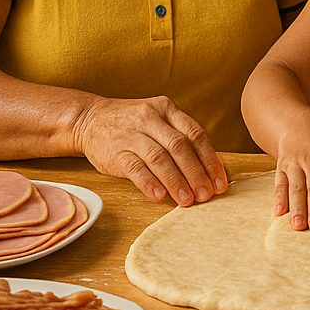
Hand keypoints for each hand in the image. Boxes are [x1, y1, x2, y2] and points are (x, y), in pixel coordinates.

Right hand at [73, 95, 228, 206]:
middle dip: (196, 173)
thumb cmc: (132, 125)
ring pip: (159, 158)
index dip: (210, 159)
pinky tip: (159, 196)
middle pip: (180, 147)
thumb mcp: (158, 121)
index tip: (220, 182)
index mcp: (167, 109)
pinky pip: (135, 168)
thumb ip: (180, 138)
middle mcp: (151, 118)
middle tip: (206, 195)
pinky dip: (149, 183)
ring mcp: (131, 134)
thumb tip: (209, 170)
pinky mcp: (114, 151)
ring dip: (176, 181)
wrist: (89, 119)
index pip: (196, 134)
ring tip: (187, 200)